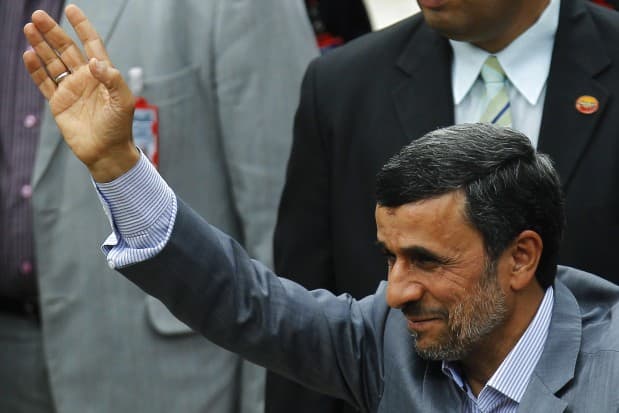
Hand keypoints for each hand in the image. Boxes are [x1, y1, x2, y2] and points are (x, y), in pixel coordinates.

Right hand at [23, 4, 138, 181]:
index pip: (91, 44)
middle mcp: (85, 78)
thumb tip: (95, 62)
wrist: (106, 152)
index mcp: (102, 74)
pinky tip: (28, 54)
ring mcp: (70, 89)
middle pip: (66, 49)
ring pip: (52, 62)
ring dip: (41, 45)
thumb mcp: (123, 101)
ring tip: (29, 28)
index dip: (82, 27)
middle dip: (52, 32)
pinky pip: (44, 82)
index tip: (71, 9)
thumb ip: (112, 79)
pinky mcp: (58, 102)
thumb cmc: (119, 127)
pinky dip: (35, 69)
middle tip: (38, 15)